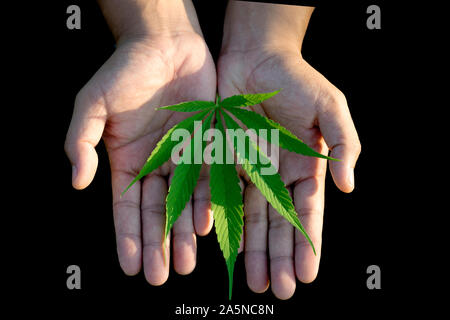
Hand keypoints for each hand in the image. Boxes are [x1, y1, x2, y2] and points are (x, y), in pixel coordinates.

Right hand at [64, 0, 215, 284]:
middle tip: (158, 276)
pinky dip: (206, 203)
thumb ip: (81, 141)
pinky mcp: (208, 146)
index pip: (125, 208)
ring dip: (182, 234)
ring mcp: (183, 157)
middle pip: (156, 214)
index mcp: (127, 161)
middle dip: (156, 245)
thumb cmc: (126, 70)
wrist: (165, 45)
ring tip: (184, 262)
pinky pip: (209, 180)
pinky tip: (205, 225)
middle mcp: (155, 165)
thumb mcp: (93, 103)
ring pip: (183, 204)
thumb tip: (77, 181)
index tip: (129, 267)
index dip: (127, 237)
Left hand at [218, 1, 360, 298]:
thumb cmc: (297, 80)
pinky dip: (223, 220)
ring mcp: (248, 170)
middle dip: (279, 257)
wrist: (256, 58)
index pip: (306, 214)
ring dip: (253, 250)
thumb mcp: (331, 107)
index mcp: (304, 168)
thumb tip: (347, 187)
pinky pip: (222, 196)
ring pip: (249, 218)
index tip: (308, 274)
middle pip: (277, 224)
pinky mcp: (223, 161)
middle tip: (279, 289)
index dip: (307, 244)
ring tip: (256, 281)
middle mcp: (276, 176)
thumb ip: (344, 145)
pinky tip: (225, 244)